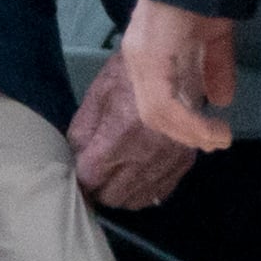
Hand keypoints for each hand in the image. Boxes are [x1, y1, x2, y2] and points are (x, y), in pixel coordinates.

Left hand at [69, 49, 198, 208]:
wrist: (175, 61)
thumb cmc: (130, 74)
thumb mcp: (98, 95)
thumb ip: (82, 130)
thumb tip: (76, 157)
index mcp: (119, 136)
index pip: (91, 178)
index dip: (81, 177)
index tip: (80, 171)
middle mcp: (145, 155)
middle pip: (113, 195)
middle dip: (100, 188)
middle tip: (97, 174)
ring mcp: (167, 161)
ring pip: (137, 199)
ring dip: (122, 192)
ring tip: (116, 176)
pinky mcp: (184, 161)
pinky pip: (160, 192)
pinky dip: (146, 189)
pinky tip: (138, 175)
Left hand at [120, 0, 237, 152]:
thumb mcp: (214, 35)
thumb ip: (215, 67)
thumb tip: (222, 100)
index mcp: (148, 53)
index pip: (154, 101)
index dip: (180, 124)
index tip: (209, 135)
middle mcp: (137, 58)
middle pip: (152, 113)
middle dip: (185, 133)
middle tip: (214, 142)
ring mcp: (140, 57)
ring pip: (156, 113)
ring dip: (189, 132)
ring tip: (217, 138)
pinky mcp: (149, 57)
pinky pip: (164, 102)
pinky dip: (189, 122)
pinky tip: (211, 128)